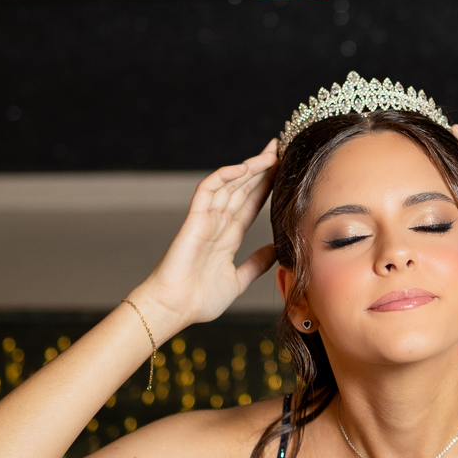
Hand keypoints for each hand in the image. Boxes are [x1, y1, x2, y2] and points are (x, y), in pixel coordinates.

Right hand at [134, 143, 278, 331]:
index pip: (251, 204)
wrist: (174, 309)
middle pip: (243, 188)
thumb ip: (256, 263)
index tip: (284, 171)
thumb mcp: (239, 280)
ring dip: (250, 168)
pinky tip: (243, 168)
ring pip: (230, 185)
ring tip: (270, 153)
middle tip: (281, 148)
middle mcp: (218, 224)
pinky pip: (207, 190)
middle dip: (262, 169)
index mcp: (227, 237)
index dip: (267, 186)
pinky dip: (224, 176)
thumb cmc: (199, 300)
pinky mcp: (194, 219)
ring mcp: (206, 220)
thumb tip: (277, 250)